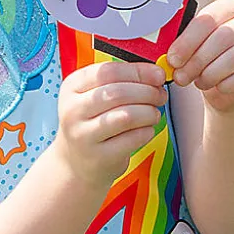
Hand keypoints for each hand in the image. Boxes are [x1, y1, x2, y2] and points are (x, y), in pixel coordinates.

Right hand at [54, 60, 166, 187]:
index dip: (138, 71)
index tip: (159, 75)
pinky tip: (146, 130)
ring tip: (154, 114)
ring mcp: (82, 135)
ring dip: (149, 112)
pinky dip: (147, 131)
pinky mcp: (97, 156)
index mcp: (72, 87)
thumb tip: (157, 74)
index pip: (107, 71)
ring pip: (126, 116)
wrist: (77, 162)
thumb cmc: (95, 121)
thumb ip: (123, 80)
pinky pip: (132, 138)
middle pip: (118, 93)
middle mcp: (72, 110)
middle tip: (161, 96)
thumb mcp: (97, 95)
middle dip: (148, 92)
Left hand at [166, 0, 233, 110]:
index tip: (172, 58)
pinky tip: (214, 86)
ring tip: (197, 81)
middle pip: (223, 37)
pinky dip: (223, 85)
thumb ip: (183, 40)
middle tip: (180, 76)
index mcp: (230, 8)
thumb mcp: (195, 42)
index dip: (187, 41)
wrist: (226, 83)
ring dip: (209, 73)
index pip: (208, 19)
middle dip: (196, 59)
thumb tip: (162, 48)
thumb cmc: (208, 57)